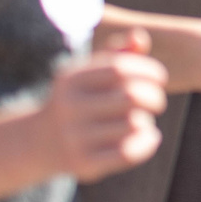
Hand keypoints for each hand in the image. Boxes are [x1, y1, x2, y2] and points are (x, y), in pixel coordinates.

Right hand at [41, 39, 169, 182]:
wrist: (41, 142)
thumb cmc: (80, 99)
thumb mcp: (90, 74)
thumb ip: (118, 53)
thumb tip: (139, 36)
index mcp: (71, 79)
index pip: (120, 68)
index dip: (149, 70)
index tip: (159, 78)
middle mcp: (69, 107)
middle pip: (131, 96)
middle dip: (155, 96)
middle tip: (156, 101)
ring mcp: (74, 138)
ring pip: (134, 124)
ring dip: (147, 120)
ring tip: (141, 119)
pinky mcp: (84, 165)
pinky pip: (129, 152)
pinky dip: (148, 142)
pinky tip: (149, 135)